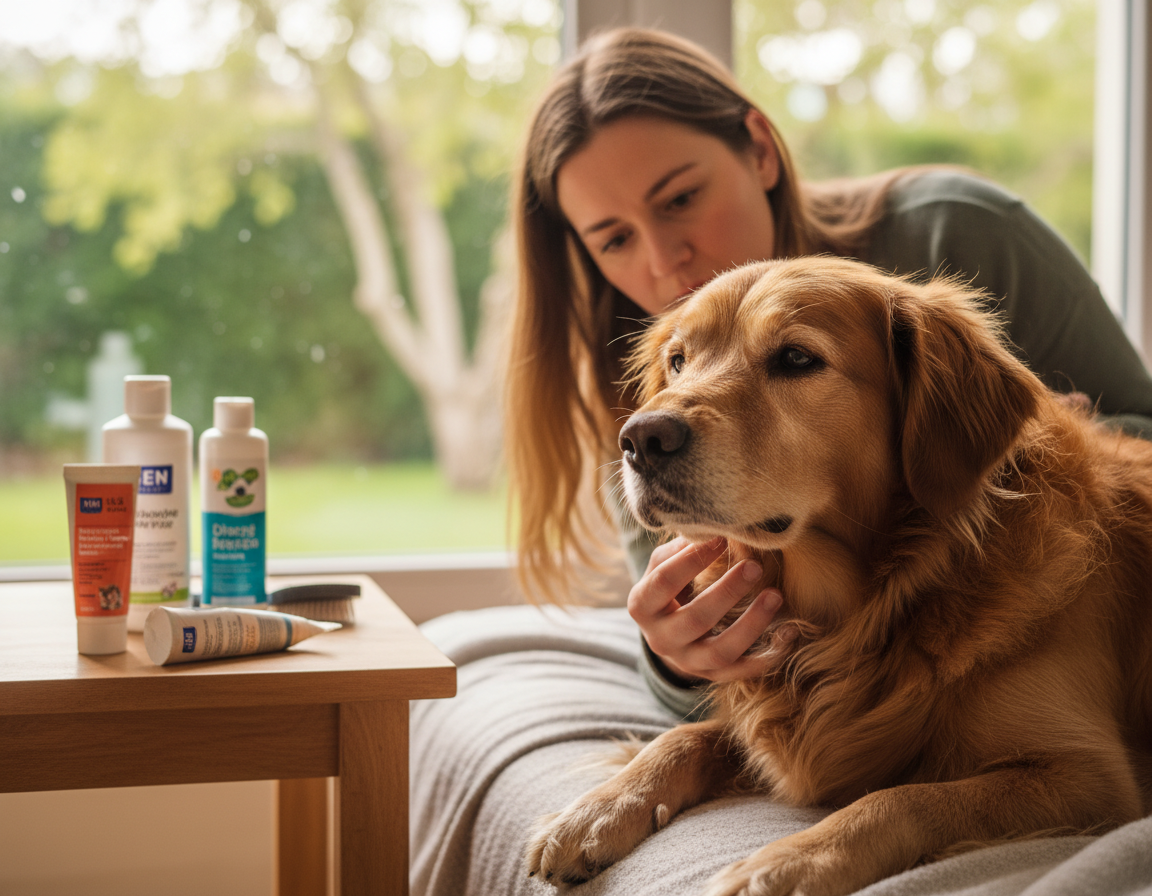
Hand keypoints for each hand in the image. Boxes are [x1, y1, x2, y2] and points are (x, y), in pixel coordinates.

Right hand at [628, 536, 790, 682]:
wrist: (667, 634)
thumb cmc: (669, 588)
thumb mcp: (662, 566)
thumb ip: (680, 549)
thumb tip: (710, 528)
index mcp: (642, 606)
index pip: (664, 582)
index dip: (692, 559)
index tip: (721, 538)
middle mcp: (660, 639)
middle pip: (696, 618)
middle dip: (728, 591)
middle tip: (755, 566)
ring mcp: (687, 662)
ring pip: (720, 651)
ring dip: (751, 624)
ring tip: (775, 596)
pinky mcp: (712, 676)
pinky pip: (743, 671)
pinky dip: (769, 655)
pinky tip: (790, 632)